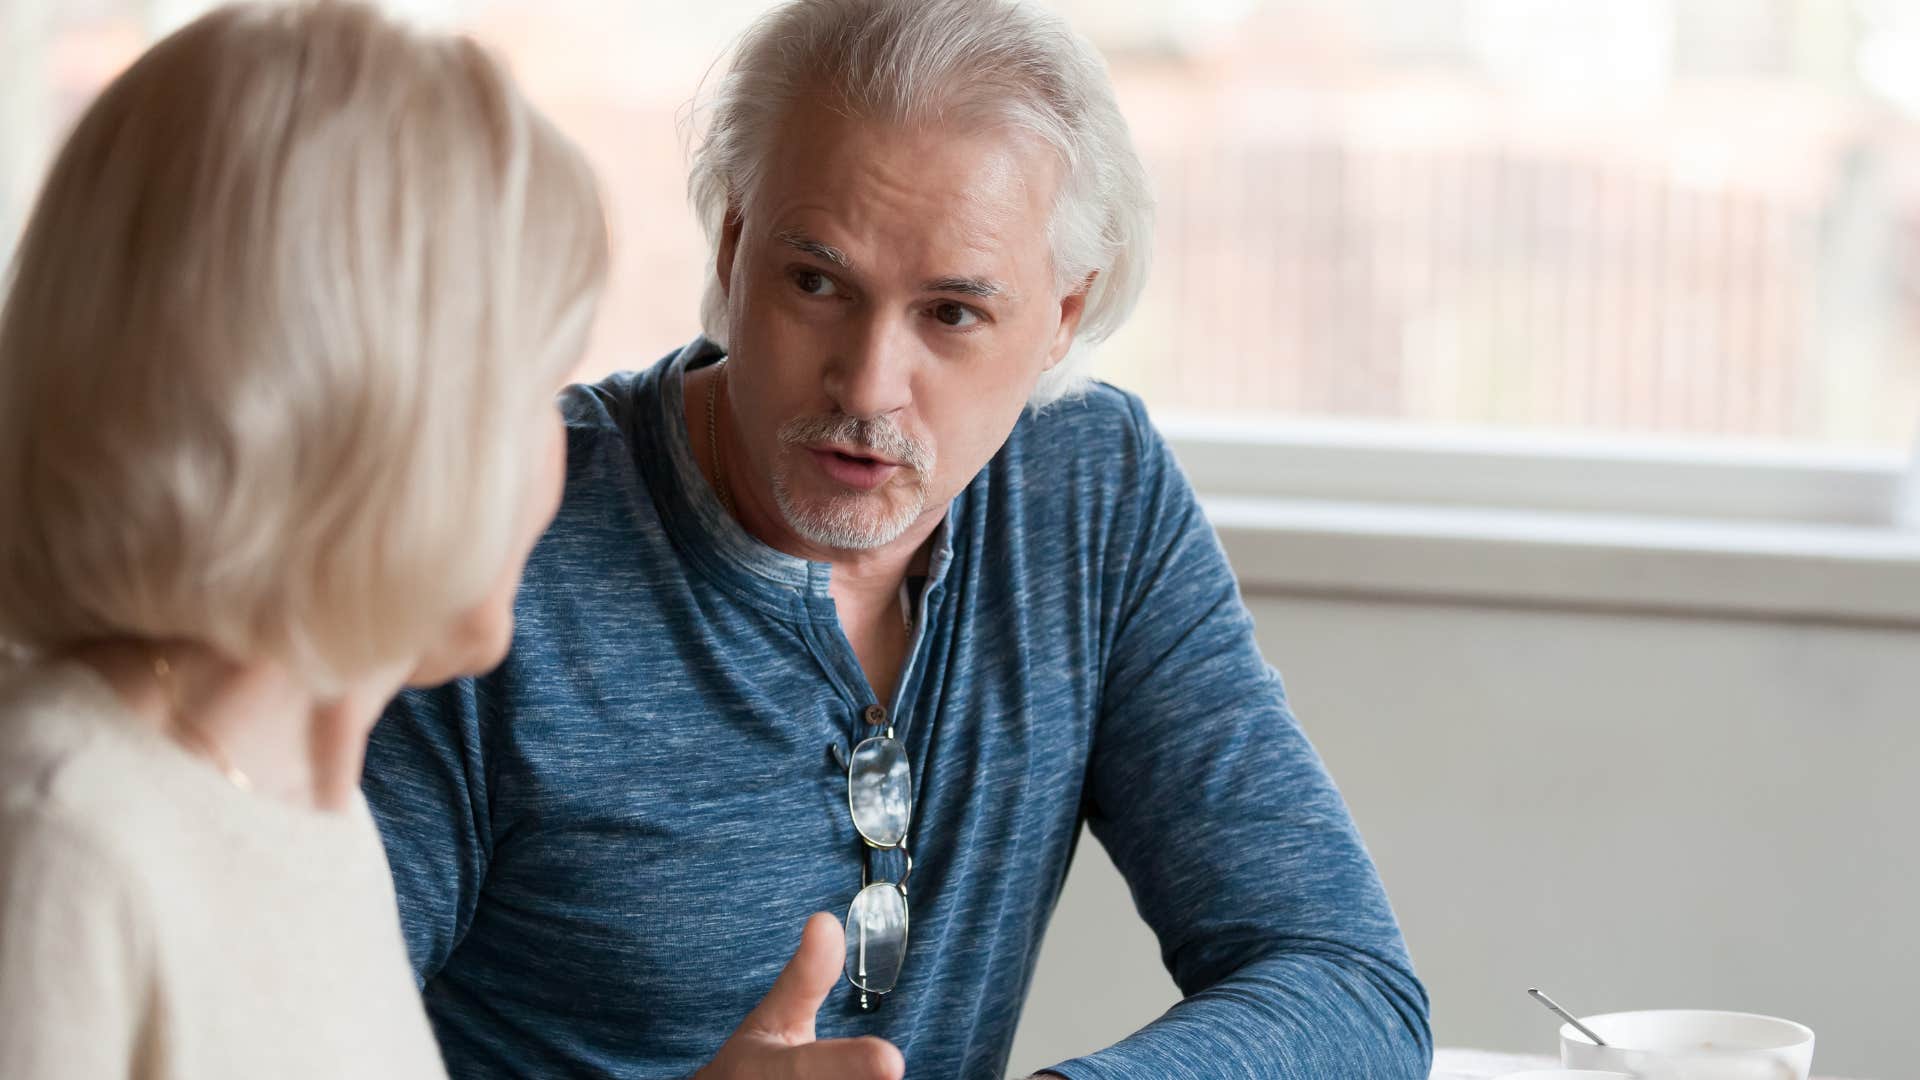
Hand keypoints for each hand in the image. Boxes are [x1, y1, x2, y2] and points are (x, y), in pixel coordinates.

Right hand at [693, 912, 904, 1079]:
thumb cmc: (751, 1068)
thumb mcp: (772, 1021)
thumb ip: (805, 979)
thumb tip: (827, 920)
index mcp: (768, 1072)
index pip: (811, 1070)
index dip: (851, 1067)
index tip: (893, 1061)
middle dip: (861, 1078)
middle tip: (888, 1066)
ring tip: (871, 1071)